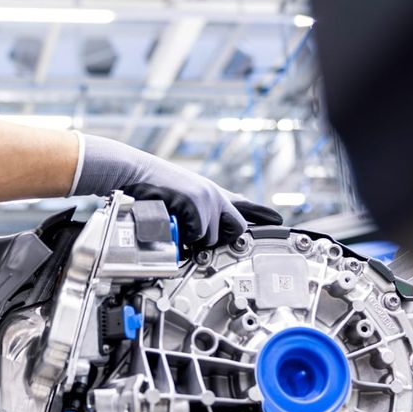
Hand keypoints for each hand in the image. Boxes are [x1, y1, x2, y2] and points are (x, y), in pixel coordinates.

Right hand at [71, 134, 282, 246]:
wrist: (134, 172)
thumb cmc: (150, 188)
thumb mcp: (180, 196)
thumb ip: (196, 210)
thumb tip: (199, 233)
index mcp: (211, 193)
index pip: (243, 205)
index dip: (261, 214)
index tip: (278, 220)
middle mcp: (215, 195)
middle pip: (235, 228)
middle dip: (219, 238)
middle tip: (200, 237)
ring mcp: (208, 199)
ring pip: (212, 237)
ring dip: (195, 238)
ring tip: (177, 224)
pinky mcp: (197, 204)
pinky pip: (198, 235)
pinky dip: (185, 236)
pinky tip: (173, 222)